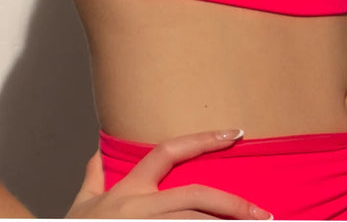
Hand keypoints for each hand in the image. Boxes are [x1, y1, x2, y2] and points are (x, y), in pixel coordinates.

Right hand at [66, 129, 272, 219]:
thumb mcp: (82, 203)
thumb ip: (93, 178)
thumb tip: (96, 155)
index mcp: (129, 189)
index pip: (168, 151)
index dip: (202, 139)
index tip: (234, 133)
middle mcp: (139, 205)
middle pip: (195, 195)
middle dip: (234, 204)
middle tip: (264, 215)